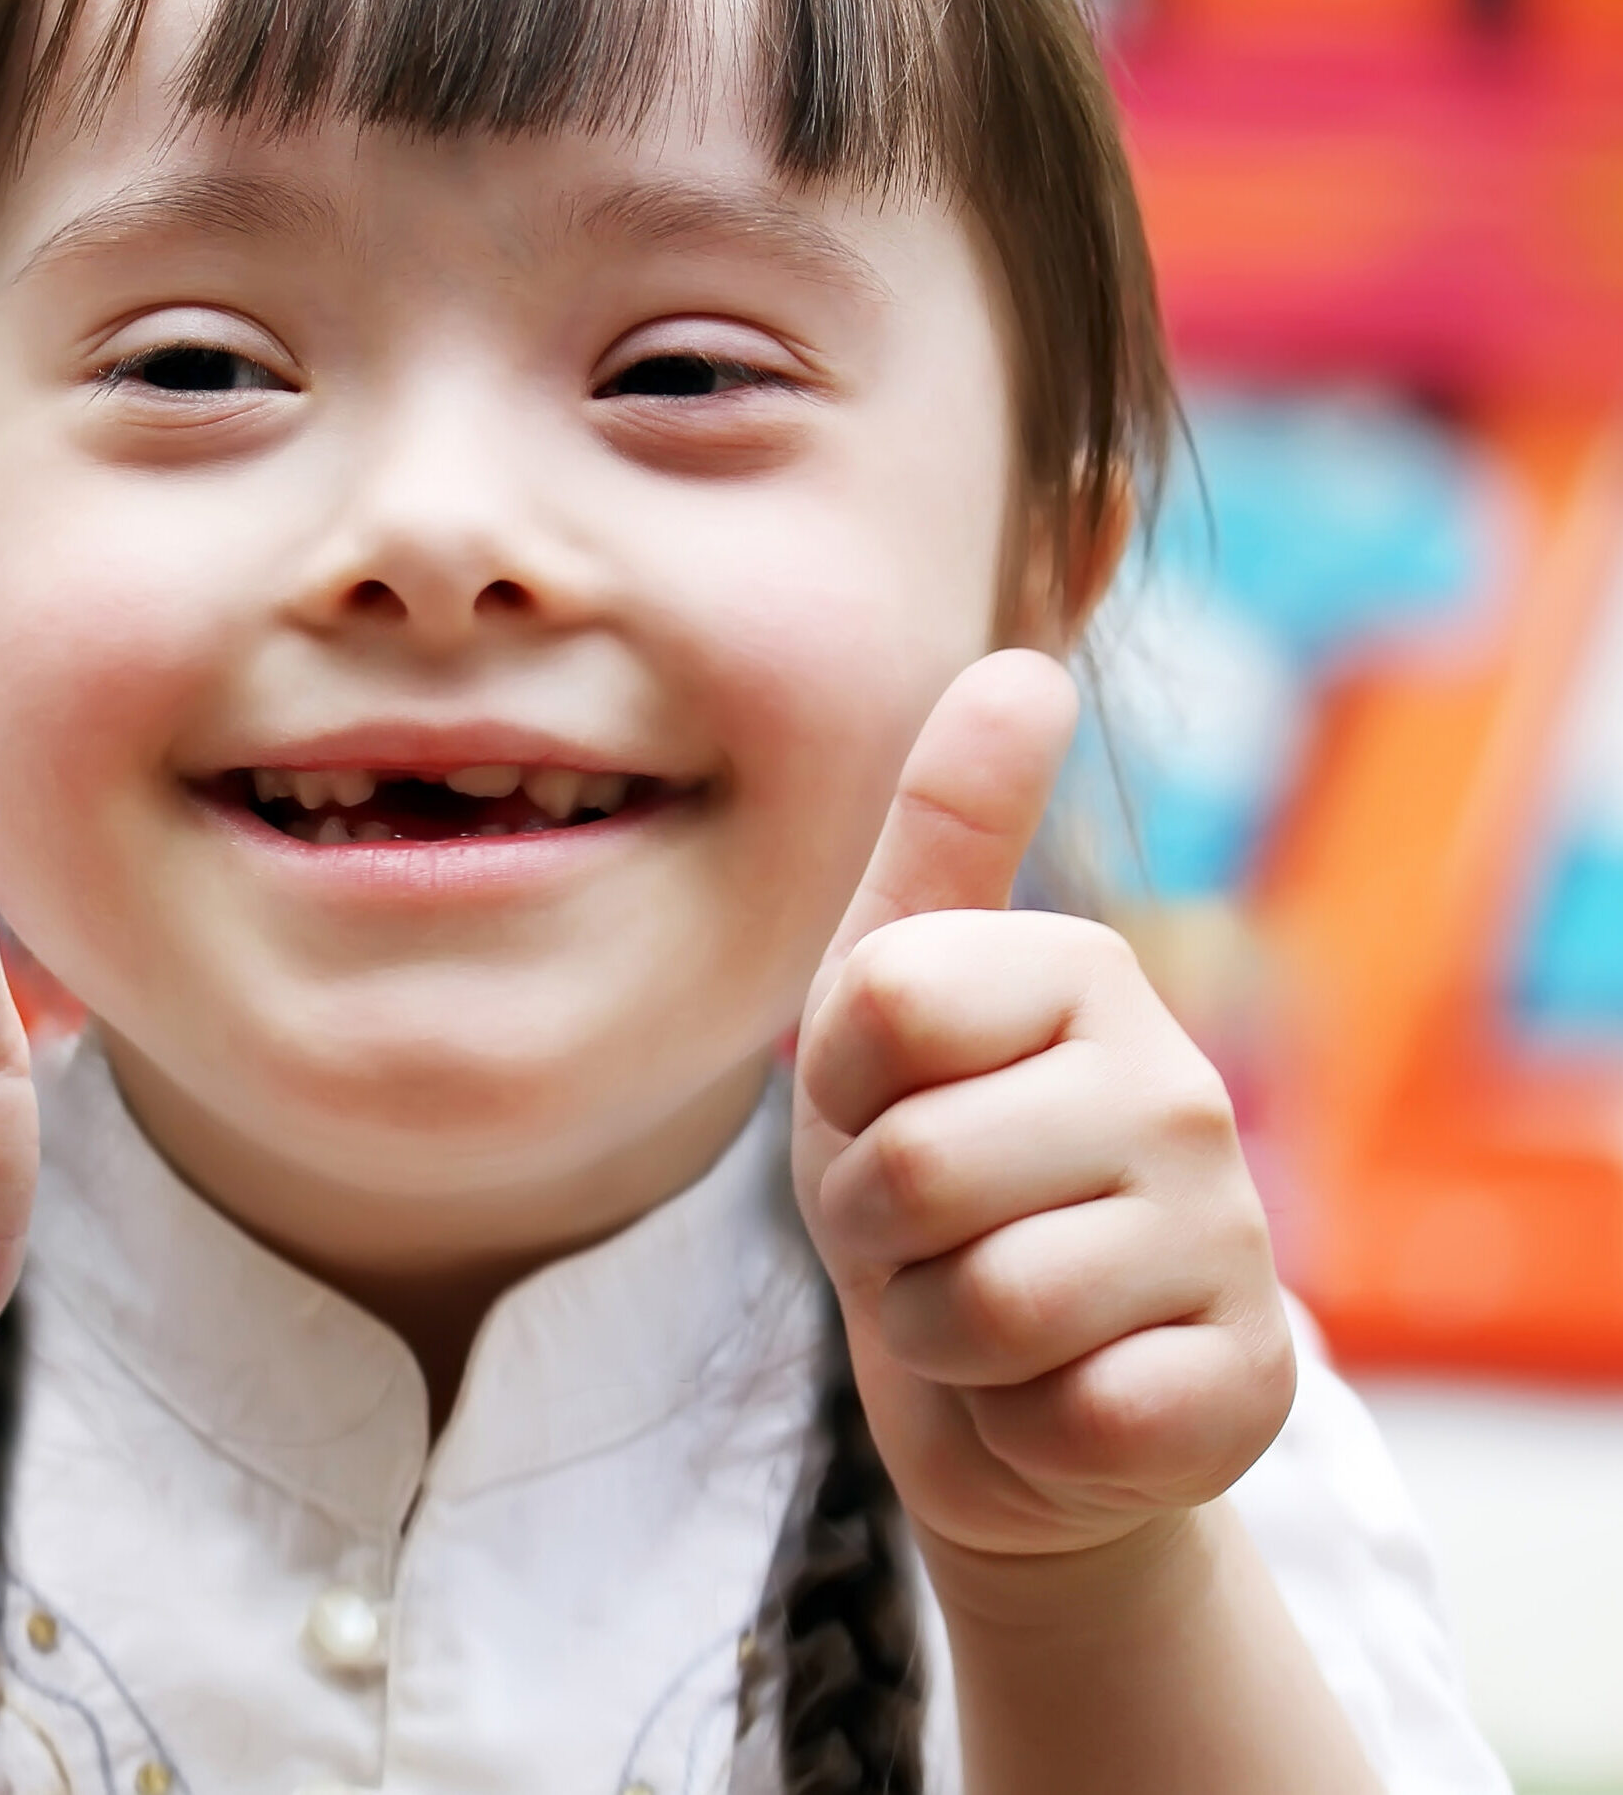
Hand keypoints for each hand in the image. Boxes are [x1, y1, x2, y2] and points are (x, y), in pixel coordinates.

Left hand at [792, 652, 1294, 1565]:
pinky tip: (1058, 1388)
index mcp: (1079, 969)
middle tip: (925, 1233)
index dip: (837, 1082)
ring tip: (981, 1307)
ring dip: (936, 1332)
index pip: (878, 1002)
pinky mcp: (1248, 1382)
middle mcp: (1177, 1084)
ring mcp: (1231, 1237)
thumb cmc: (927, 1168)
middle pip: (913, 1165)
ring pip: (983, 1303)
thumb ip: (944, 833)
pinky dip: (1019, 1423)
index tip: (876, 1101)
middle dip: (872, 1232)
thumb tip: (1022, 663)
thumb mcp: (886, 1001)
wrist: (1000, 1384)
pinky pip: (1070, 1415)